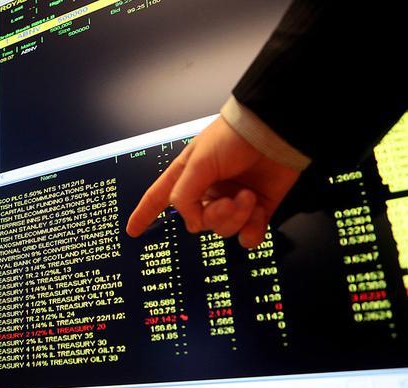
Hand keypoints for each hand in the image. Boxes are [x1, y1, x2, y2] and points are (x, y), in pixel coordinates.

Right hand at [126, 116, 300, 247]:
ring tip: (249, 197)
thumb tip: (191, 220)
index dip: (144, 214)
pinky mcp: (258, 208)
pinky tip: (258, 214)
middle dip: (215, 215)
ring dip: (237, 217)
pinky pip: (248, 235)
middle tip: (230, 200)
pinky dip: (253, 230)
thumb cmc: (233, 137)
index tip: (132, 231)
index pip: (158, 198)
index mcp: (187, 175)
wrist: (274, 132)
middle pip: (198, 222)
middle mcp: (207, 190)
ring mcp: (232, 200)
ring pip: (224, 230)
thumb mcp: (198, 162)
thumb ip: (185, 194)